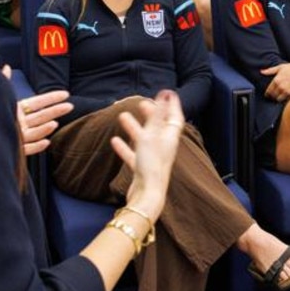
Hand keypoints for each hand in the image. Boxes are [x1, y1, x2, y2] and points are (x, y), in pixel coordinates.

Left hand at [2, 66, 72, 155]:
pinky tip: (46, 142)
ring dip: (45, 128)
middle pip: (41, 116)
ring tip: (54, 123)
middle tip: (69, 107)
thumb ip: (3, 80)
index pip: (38, 102)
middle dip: (56, 111)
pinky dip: (37, 146)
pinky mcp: (14, 147)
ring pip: (35, 132)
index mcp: (18, 109)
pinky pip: (27, 148)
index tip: (66, 94)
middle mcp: (20, 122)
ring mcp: (18, 135)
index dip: (52, 98)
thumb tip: (6, 66)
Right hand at [114, 90, 184, 220]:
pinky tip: (114, 140)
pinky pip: (133, 154)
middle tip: (141, 103)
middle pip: (159, 127)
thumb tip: (165, 94)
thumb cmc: (151, 165)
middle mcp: (163, 148)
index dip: (172, 105)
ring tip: (122, 116)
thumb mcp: (152, 135)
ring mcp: (152, 159)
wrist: (146, 197)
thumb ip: (157, 115)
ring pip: (144, 139)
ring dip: (134, 128)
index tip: (168, 93)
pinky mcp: (142, 170)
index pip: (175, 117)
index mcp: (170, 139)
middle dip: (151, 114)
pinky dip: (124, 147)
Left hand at [261, 59, 289, 101]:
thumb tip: (261, 72)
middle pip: (273, 96)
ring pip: (279, 99)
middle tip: (275, 95)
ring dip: (279, 98)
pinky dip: (286, 98)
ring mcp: (288, 91)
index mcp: (277, 80)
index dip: (267, 94)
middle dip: (273, 96)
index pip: (268, 91)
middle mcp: (281, 87)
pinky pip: (287, 100)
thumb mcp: (280, 67)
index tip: (268, 94)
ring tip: (281, 95)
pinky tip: (287, 94)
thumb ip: (270, 70)